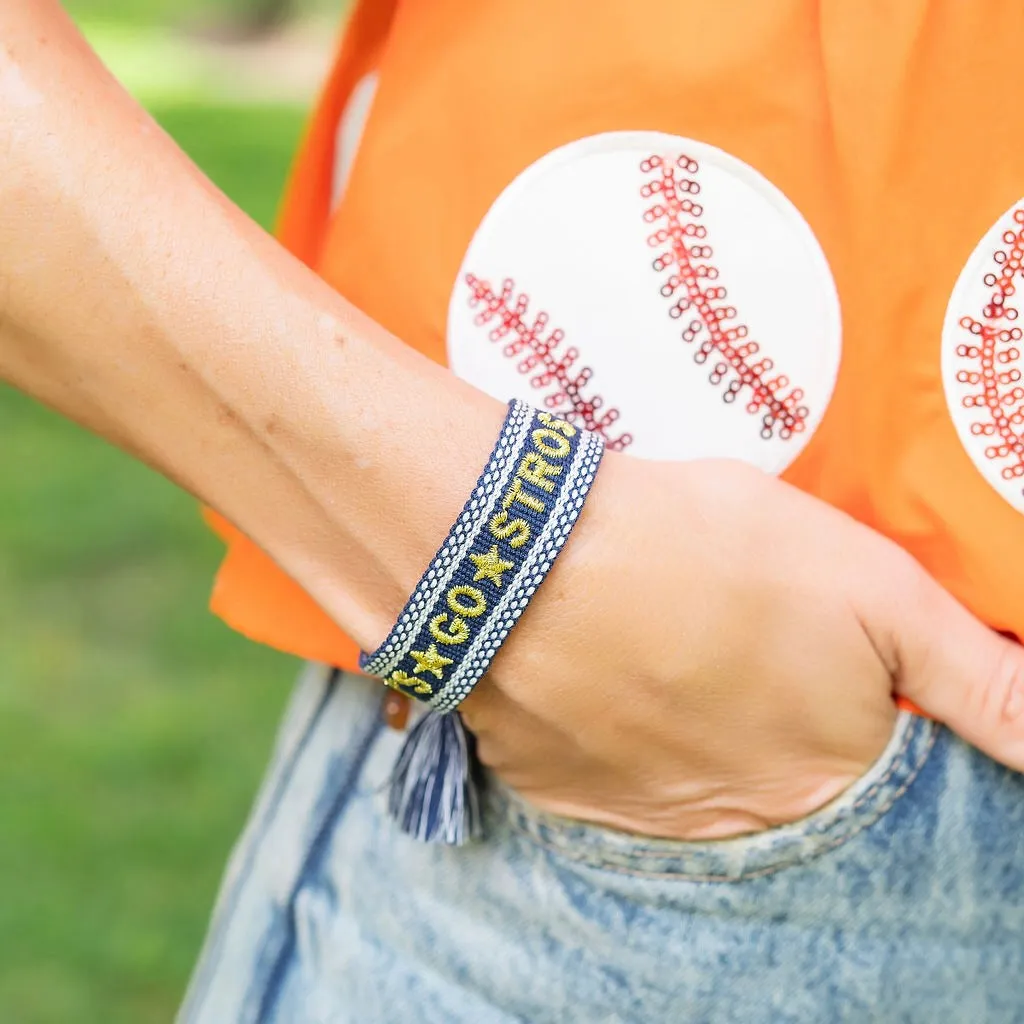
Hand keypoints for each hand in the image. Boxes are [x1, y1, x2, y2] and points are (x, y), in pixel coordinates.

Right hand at [460, 456, 1023, 839]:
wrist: (531, 554)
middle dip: (758, 713)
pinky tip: (604, 668)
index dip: (837, 706)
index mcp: (821, 777)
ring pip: (682, 776)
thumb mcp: (872, 588)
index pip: (861, 772)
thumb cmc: (706, 551)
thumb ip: (979, 681)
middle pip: (768, 776)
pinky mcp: (558, 787)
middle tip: (721, 637)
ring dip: (682, 722)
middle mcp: (735, 819)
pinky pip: (603, 774)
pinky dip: (611, 729)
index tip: (797, 656)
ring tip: (661, 640)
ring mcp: (637, 813)